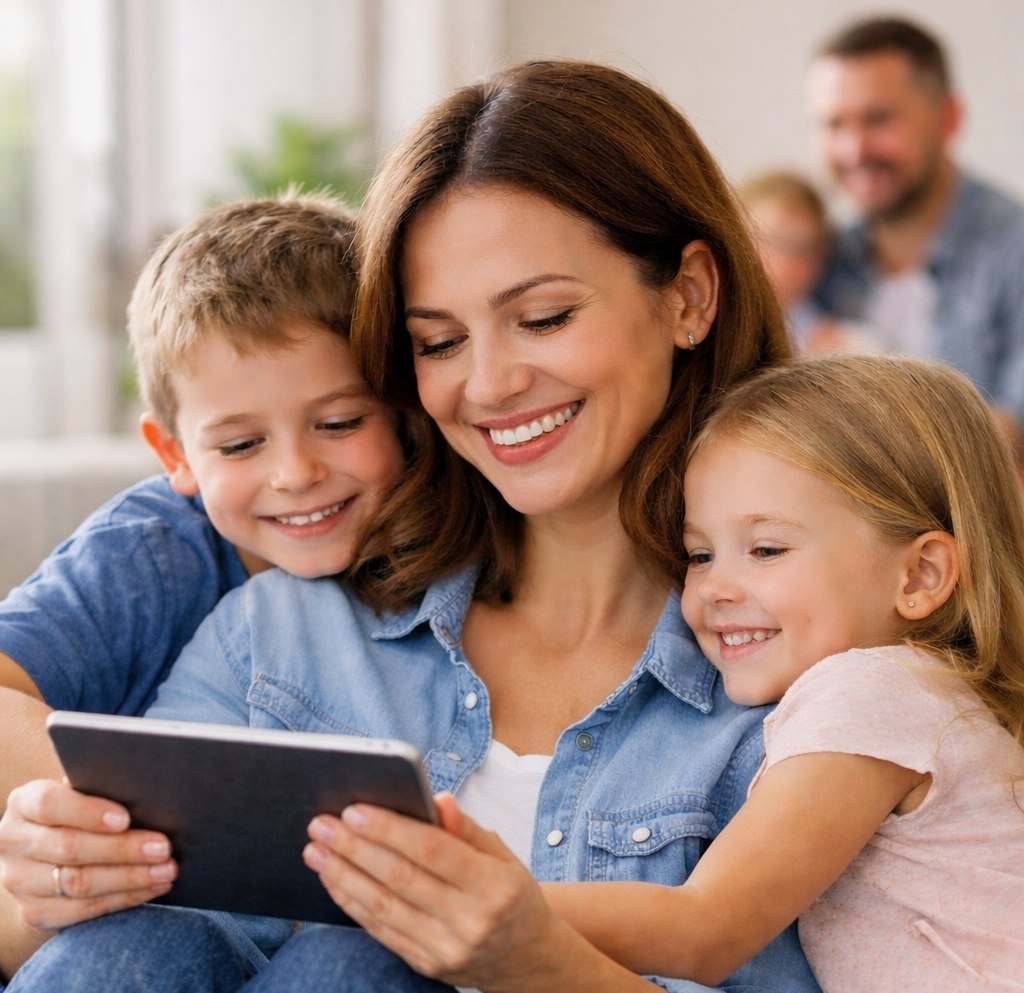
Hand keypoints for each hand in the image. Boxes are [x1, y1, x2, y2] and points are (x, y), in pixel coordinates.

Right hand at [0, 778, 176, 930]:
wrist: (43, 857)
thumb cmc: (79, 812)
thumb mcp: (81, 793)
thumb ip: (100, 789)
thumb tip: (144, 786)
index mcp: (24, 803)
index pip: (50, 804)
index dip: (88, 812)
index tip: (126, 818)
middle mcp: (13, 841)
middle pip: (70, 848)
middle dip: (122, 849)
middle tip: (164, 848)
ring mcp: (19, 881)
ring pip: (78, 882)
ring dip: (130, 878)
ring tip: (167, 870)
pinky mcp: (34, 912)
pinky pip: (83, 910)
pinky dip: (124, 899)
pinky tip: (154, 888)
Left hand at [302, 793, 575, 990]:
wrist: (528, 960)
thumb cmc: (512, 895)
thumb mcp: (503, 856)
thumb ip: (466, 828)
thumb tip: (437, 799)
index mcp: (495, 885)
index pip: (434, 851)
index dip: (391, 829)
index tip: (354, 809)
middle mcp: (471, 921)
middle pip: (401, 878)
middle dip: (354, 848)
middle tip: (321, 824)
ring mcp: (446, 949)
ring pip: (383, 907)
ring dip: (343, 875)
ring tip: (315, 850)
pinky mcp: (427, 966)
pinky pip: (381, 932)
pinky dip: (352, 904)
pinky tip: (333, 880)